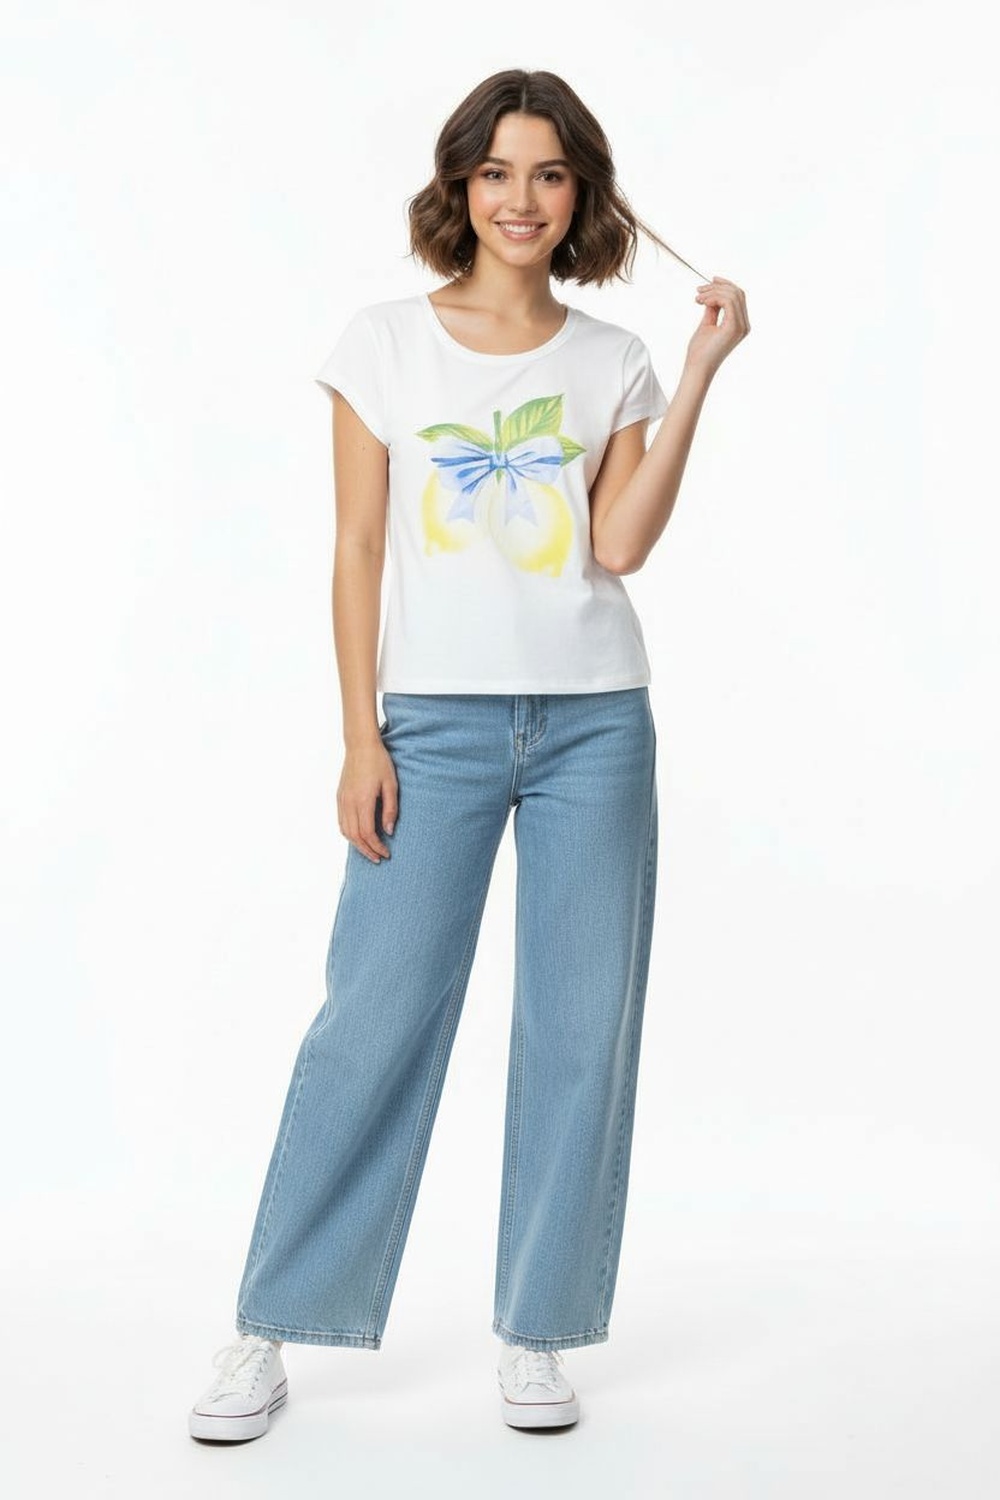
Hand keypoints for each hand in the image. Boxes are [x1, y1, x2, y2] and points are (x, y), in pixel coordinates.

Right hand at [337, 737, 397, 862]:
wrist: (360, 745)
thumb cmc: (379, 762)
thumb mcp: (391, 785)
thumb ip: (391, 809)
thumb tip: (389, 831)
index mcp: (363, 801)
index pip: (367, 833)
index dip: (376, 847)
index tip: (386, 854)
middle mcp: (349, 803)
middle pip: (354, 836)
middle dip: (367, 850)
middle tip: (378, 858)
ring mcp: (342, 800)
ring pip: (345, 831)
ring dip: (357, 844)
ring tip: (369, 851)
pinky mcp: (339, 797)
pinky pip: (342, 822)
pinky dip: (349, 834)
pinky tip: (359, 836)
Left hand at [686, 276, 749, 380]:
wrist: (697, 368)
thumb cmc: (700, 352)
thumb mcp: (707, 324)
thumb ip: (713, 309)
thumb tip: (712, 294)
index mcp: (740, 324)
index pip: (738, 297)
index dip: (725, 285)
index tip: (708, 282)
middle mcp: (744, 325)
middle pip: (737, 292)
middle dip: (717, 286)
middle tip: (699, 290)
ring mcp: (741, 326)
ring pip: (733, 294)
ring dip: (713, 291)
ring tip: (697, 298)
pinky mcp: (733, 327)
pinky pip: (728, 301)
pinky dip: (714, 297)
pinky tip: (702, 302)